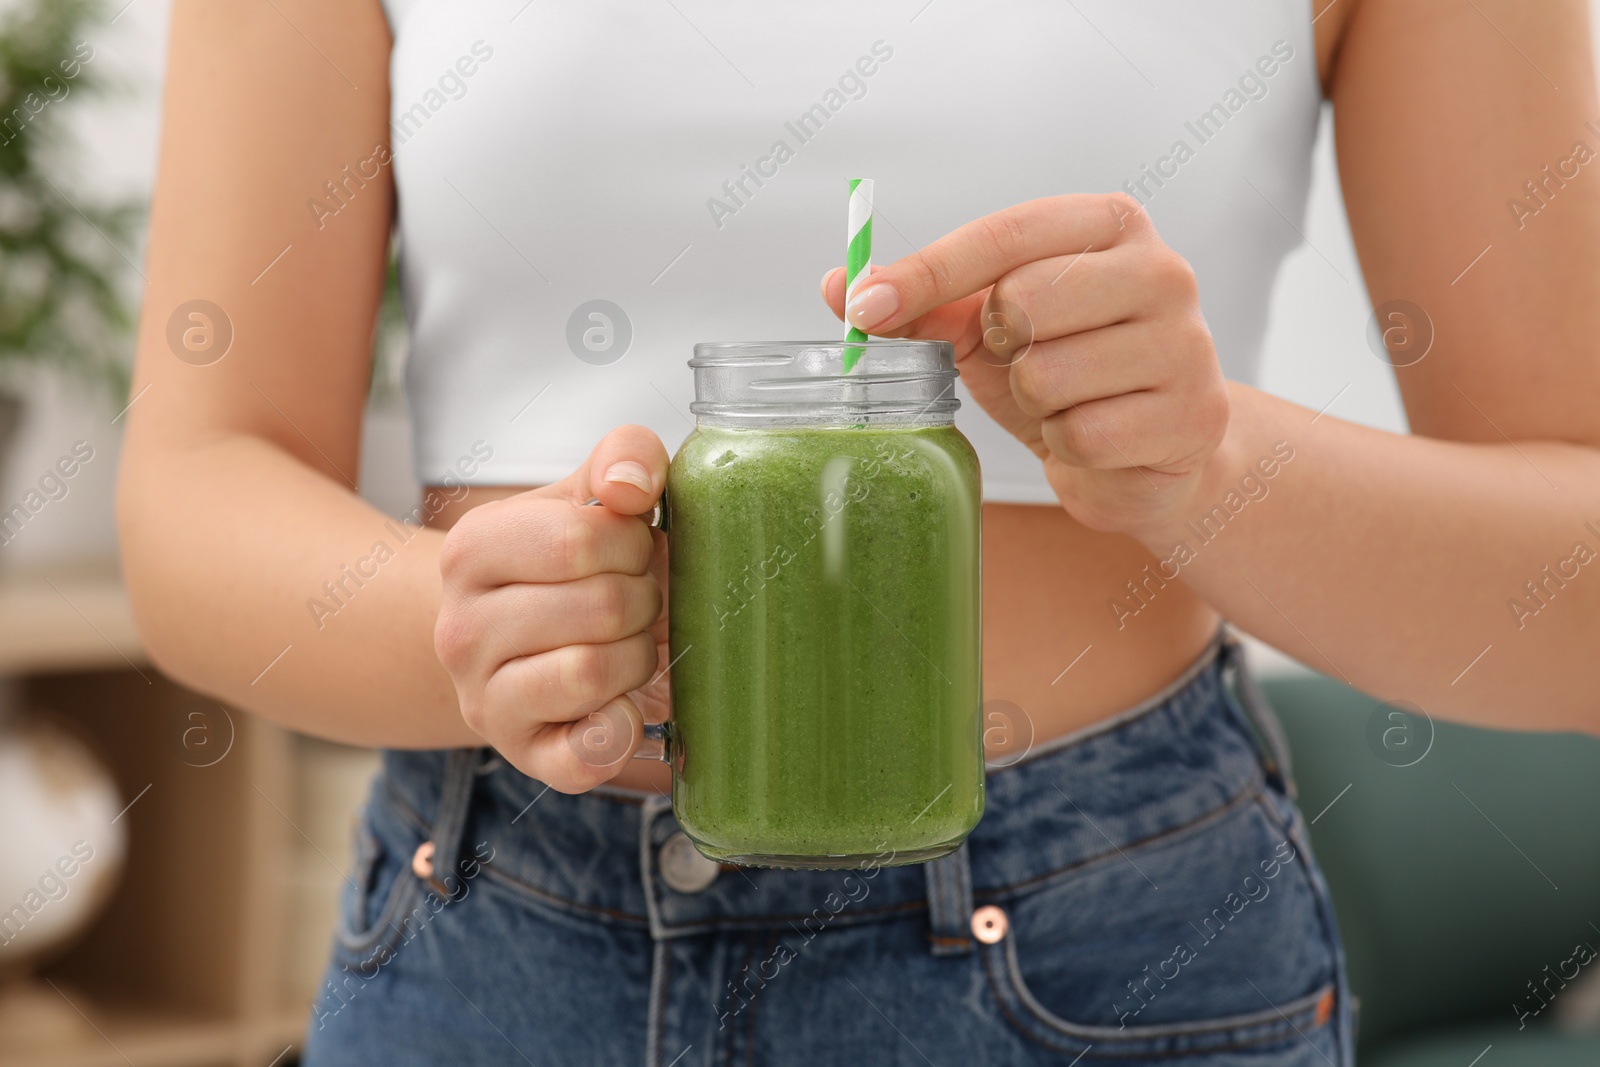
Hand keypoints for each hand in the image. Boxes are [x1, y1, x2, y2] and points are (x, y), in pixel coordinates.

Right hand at [433, 426, 669, 792]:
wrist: (516, 641)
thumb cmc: (569, 562)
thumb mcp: (587, 495)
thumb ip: (622, 458)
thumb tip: (630, 486)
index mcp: (471, 550)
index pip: (579, 539)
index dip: (630, 543)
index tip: (628, 549)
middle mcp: (459, 630)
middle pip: (599, 608)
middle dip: (642, 600)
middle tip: (634, 600)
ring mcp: (484, 701)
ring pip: (593, 673)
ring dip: (638, 656)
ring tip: (628, 644)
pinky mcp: (523, 757)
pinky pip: (585, 757)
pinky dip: (622, 731)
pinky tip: (626, 706)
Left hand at [822, 194, 1228, 538]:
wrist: (1154, 450)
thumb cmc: (1067, 369)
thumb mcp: (988, 328)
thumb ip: (922, 304)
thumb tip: (838, 285)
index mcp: (1108, 226)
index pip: (1004, 235)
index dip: (927, 272)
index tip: (864, 307)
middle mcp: (1160, 271)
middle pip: (1024, 301)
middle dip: (1001, 346)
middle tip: (1024, 359)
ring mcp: (1185, 344)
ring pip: (1048, 375)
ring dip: (1035, 402)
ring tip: (1067, 401)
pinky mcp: (1190, 416)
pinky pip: (1082, 435)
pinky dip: (1068, 446)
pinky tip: (1095, 436)